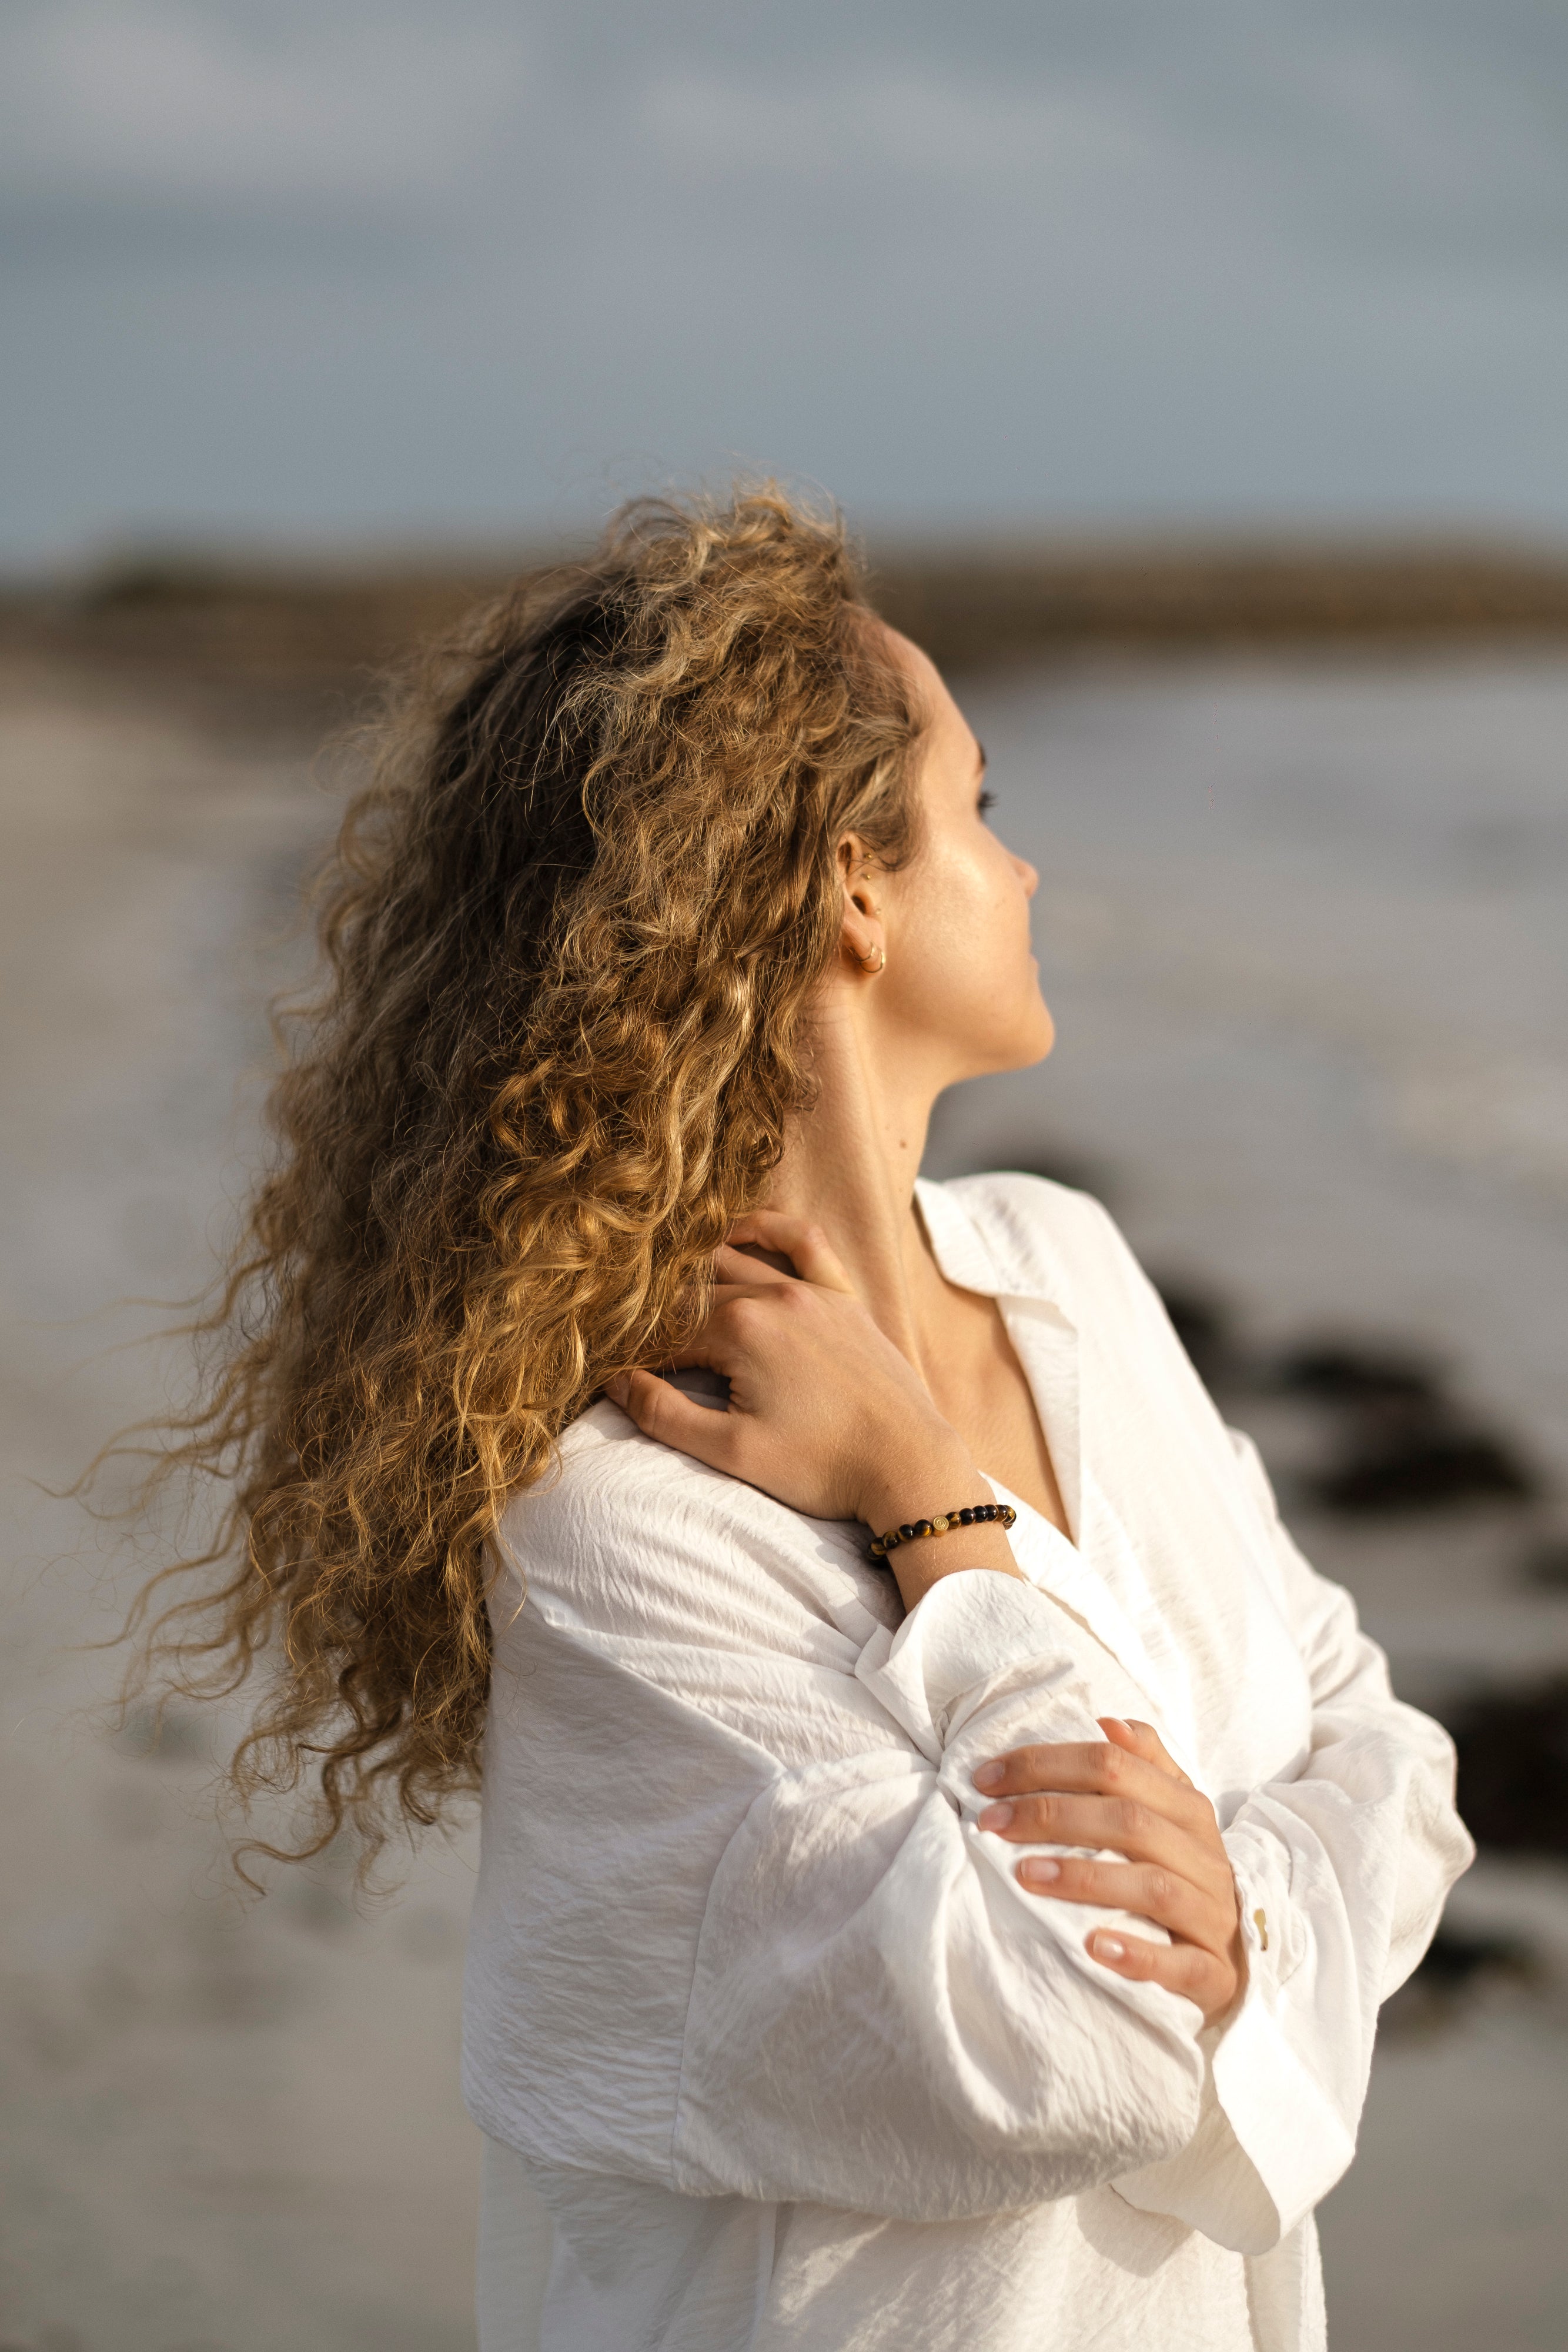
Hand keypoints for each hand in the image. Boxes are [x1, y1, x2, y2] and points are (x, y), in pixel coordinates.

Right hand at [605, 1210, 1018, 1596]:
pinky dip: (770, 1227)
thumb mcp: (731, 1452)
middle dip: (663, 1320)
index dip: (639, 1357)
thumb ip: (664, 1414)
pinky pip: (804, 1242)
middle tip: (643, 1347)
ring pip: (737, 1264)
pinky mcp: (844, 1298)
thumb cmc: (822, 1467)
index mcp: (741, 1330)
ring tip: (668, 1298)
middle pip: (694, 1296)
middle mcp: (775, 1296)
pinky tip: (740, 1229)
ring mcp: (814, 1291)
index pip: (665, 1333)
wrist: (909, 1465)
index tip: (624, 1377)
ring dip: (697, 1278)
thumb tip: (616, 1381)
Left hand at [973, 1715, 1243, 2025]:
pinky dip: (1137, 1955)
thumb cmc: (1182, 1871)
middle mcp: (1204, 1855)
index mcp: (1187, 1807)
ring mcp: (1212, 1914)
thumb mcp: (1170, 1812)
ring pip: (1152, 1886)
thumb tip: (1107, 1722)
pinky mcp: (1213, 1973)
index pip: (1114, 1765)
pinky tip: (1092, 1947)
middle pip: (1129, 1820)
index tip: (987, 1779)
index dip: (1046, 1765)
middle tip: (991, 1824)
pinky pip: (1180, 1964)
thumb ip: (1143, 1763)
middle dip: (1051, 1815)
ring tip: (1026, 1876)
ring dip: (1084, 1879)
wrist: (1236, 1953)